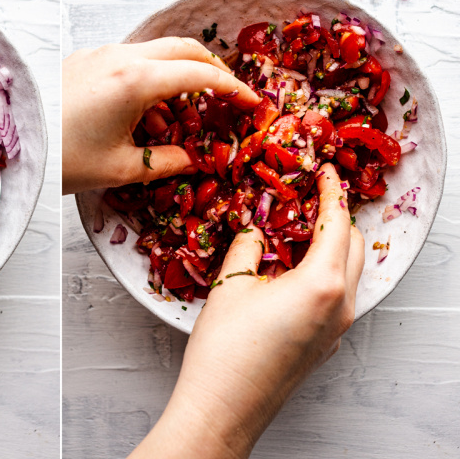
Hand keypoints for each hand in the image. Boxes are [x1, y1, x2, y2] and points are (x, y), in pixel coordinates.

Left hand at [62, 37, 259, 194]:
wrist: (8, 143)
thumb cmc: (62, 159)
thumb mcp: (120, 168)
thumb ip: (168, 160)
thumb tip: (197, 160)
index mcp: (136, 80)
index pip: (202, 73)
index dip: (234, 88)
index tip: (252, 103)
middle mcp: (121, 56)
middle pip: (184, 48)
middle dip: (212, 69)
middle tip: (226, 96)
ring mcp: (100, 53)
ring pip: (157, 51)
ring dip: (178, 74)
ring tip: (180, 116)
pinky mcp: (84, 59)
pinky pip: (131, 59)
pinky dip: (150, 77)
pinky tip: (144, 114)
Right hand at [130, 163, 363, 458]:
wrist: (224, 408)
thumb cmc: (224, 348)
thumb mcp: (231, 284)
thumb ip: (249, 245)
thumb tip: (257, 225)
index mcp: (321, 282)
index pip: (336, 222)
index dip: (329, 191)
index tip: (322, 170)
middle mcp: (340, 305)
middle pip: (353, 246)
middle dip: (336, 216)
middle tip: (309, 196)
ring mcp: (337, 329)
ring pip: (349, 272)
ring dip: (332, 245)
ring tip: (299, 229)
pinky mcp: (326, 345)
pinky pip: (338, 296)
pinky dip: (325, 272)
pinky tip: (293, 269)